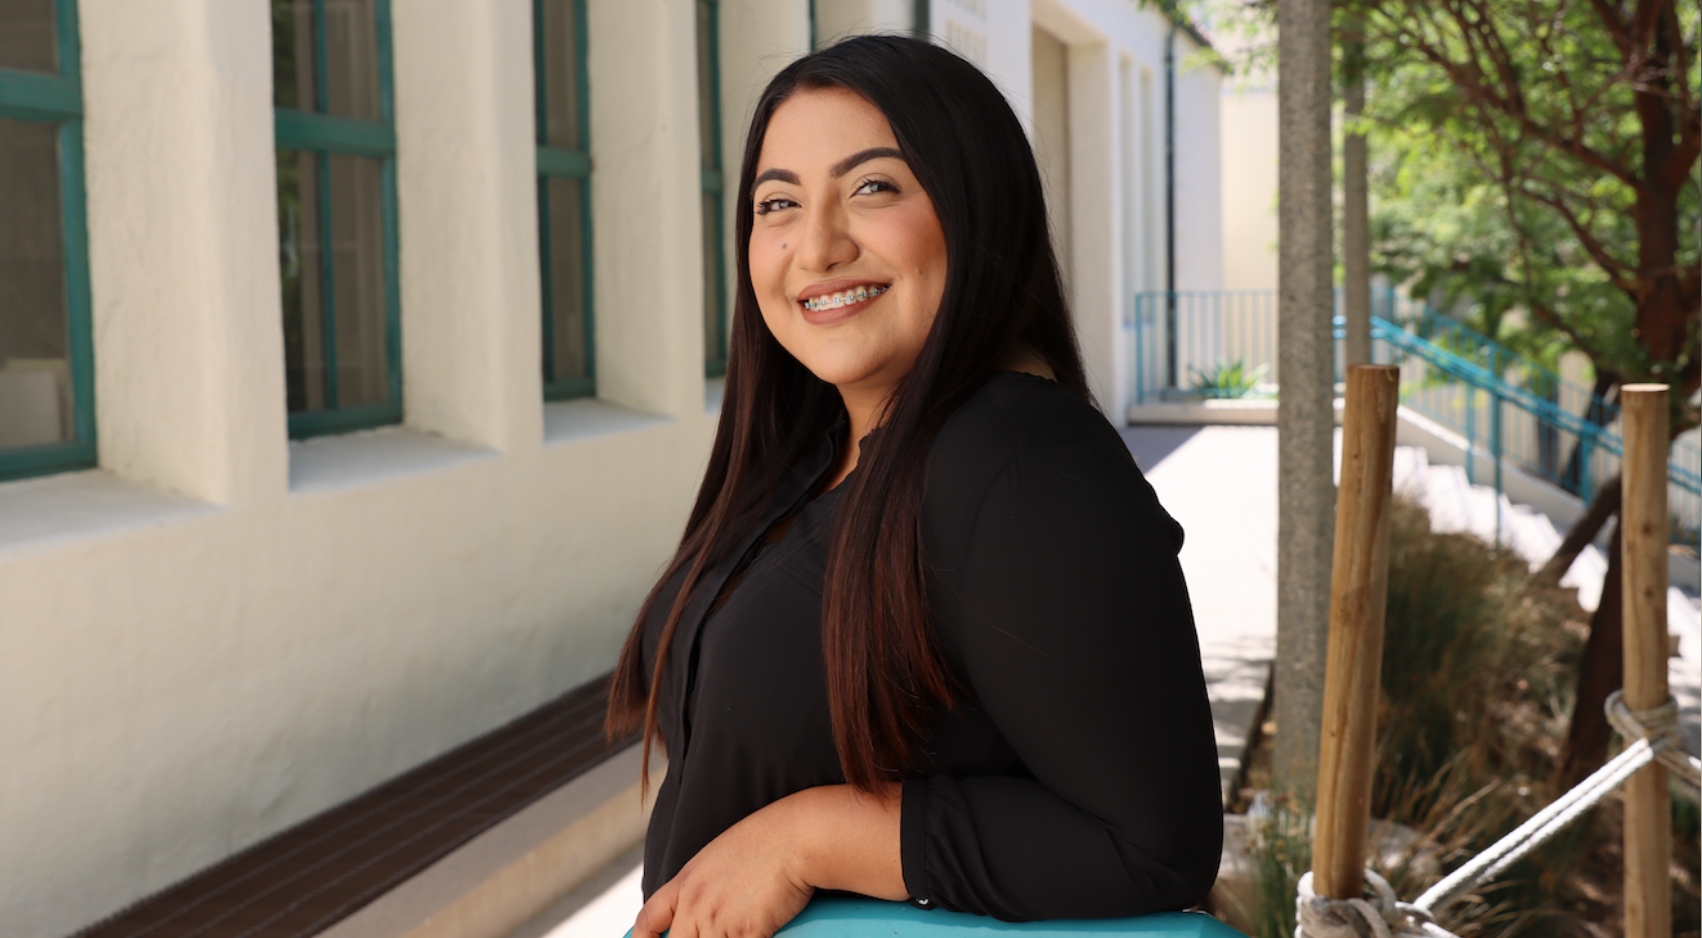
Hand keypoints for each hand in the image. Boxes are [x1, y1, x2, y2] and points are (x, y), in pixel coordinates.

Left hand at [631, 796, 813, 937]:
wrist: (797, 836)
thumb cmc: (770, 839)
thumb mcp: (722, 856)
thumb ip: (707, 884)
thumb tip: (711, 903)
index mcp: (686, 882)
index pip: (649, 918)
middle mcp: (695, 904)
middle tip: (710, 936)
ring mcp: (718, 921)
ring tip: (736, 933)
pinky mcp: (745, 932)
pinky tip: (758, 936)